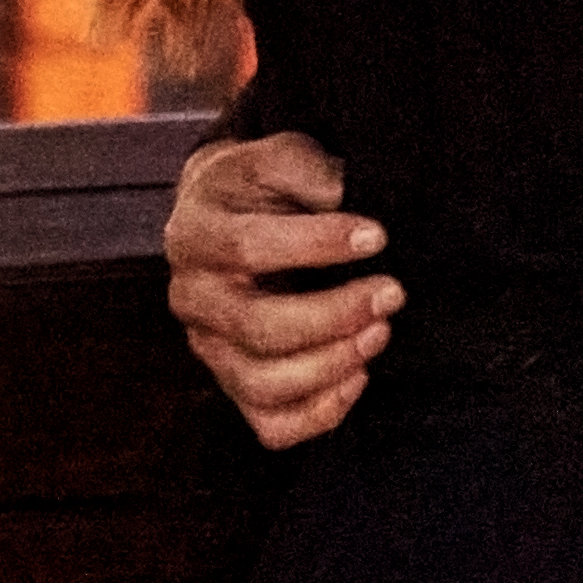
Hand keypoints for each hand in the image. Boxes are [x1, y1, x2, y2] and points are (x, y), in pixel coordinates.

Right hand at [165, 125, 391, 447]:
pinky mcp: (234, 386)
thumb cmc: (263, 188)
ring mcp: (210, 349)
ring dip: (333, 364)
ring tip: (380, 331)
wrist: (233, 216)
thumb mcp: (279, 157)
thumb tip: (343, 197)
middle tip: (391, 292)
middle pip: (257, 327)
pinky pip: (271, 426)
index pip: (248, 249)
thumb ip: (306, 169)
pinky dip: (320, 412)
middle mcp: (191, 298)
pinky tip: (357, 375)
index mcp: (194, 235)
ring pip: (262, 383)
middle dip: (335, 315)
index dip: (317, 246)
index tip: (377, 235)